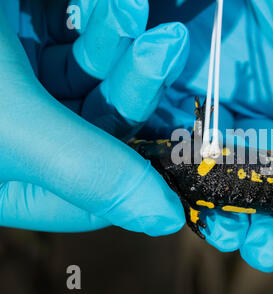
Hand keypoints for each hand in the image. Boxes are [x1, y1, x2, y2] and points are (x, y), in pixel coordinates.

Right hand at [0, 0, 189, 234]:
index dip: (140, 172)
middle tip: (164, 43)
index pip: (94, 194)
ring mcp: (19, 91)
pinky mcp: (19, 48)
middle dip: (134, 81)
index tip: (182, 144)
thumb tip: (164, 221)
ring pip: (94, 76)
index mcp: (7, 179)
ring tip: (130, 7)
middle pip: (103, 125)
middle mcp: (16, 141)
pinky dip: (95, 17)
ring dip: (118, 40)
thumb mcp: (14, 123)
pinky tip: (113, 2)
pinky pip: (73, 38)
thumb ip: (88, 172)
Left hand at [147, 0, 272, 271]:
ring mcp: (223, 103)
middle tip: (264, 250)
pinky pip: (177, 137)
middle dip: (266, 224)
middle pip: (266, 186)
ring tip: (230, 235)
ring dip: (224, 211)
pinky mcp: (180, 86)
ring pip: (219, 173)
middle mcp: (270, 114)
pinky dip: (182, 170)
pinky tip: (188, 196)